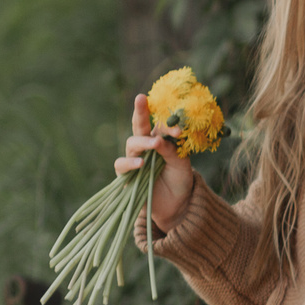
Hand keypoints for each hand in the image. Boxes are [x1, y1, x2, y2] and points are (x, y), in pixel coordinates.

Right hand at [117, 94, 195, 231]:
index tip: (179, 131)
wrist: (176, 205)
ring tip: (154, 145)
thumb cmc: (179, 180)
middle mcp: (146, 145)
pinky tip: (141, 164)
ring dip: (143, 142)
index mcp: (161, 138)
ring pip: (132, 142)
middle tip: (141, 98)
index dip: (169, 125)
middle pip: (140, 124)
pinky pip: (121, 164)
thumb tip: (159, 141)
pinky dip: (130, 163)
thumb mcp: (182, 165)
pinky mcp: (126, 175)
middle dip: (140, 110)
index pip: (162, 125)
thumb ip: (172, 151)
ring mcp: (134, 158)